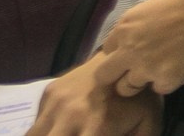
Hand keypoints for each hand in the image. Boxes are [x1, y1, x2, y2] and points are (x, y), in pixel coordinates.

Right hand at [30, 61, 162, 135]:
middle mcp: (71, 116)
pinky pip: (36, 123)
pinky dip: (42, 132)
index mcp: (97, 127)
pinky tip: (58, 130)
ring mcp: (56, 103)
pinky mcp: (48, 93)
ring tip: (64, 134)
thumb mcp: (147, 125)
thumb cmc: (140, 96)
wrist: (127, 56)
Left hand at [88, 0, 183, 99]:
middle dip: (117, 75)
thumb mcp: (155, 4)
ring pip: (127, 88)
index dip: (119, 52)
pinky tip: (180, 69)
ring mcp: (145, 67)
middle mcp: (128, 49)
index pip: (106, 49)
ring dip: (142, 80)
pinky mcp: (165, 80)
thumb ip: (140, 25)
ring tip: (161, 69)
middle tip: (135, 71)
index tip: (131, 52)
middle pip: (104, 75)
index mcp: (125, 26)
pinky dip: (168, 82)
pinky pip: (159, 89)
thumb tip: (141, 34)